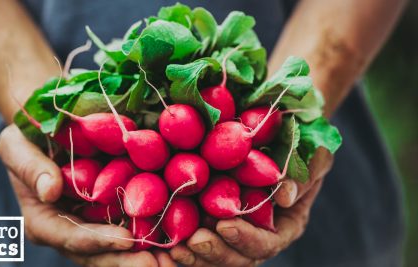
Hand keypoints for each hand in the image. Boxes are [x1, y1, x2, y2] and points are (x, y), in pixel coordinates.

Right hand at [0, 125, 173, 266]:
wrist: (49, 130)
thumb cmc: (27, 137)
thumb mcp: (16, 145)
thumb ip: (29, 167)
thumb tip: (50, 190)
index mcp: (43, 219)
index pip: (69, 236)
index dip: (97, 241)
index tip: (127, 240)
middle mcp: (68, 229)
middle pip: (97, 253)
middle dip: (126, 261)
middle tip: (157, 265)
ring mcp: (91, 224)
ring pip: (117, 249)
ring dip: (143, 256)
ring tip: (172, 260)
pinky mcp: (111, 213)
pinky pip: (131, 228)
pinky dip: (151, 236)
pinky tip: (175, 239)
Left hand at [169, 148, 332, 265]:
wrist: (277, 137)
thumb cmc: (300, 145)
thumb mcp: (313, 156)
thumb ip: (304, 175)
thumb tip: (285, 196)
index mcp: (284, 226)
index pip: (266, 243)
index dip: (246, 238)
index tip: (225, 225)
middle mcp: (258, 235)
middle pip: (237, 258)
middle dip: (215, 252)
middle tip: (193, 242)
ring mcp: (234, 231)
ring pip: (214, 255)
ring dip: (194, 255)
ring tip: (174, 247)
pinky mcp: (210, 221)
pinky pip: (195, 238)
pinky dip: (180, 241)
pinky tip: (162, 239)